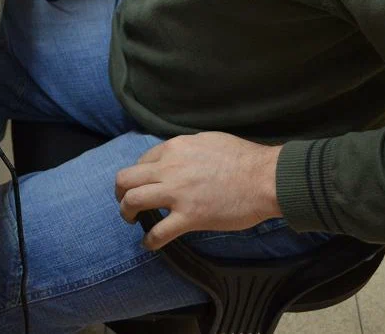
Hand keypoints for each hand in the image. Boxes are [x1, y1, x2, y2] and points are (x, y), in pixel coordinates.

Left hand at [114, 132, 282, 250]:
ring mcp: (177, 193)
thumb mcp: (208, 140)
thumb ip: (187, 148)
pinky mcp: (189, 217)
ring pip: (132, 200)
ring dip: (125, 212)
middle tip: (125, 202)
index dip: (139, 174)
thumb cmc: (244, 158)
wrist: (265, 178)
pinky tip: (149, 244)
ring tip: (131, 220)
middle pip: (126, 178)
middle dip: (120, 191)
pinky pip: (158, 232)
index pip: (142, 160)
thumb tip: (179, 156)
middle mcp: (169, 168)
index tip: (144, 184)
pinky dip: (149, 241)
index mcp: (174, 148)